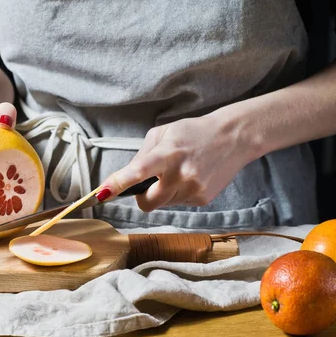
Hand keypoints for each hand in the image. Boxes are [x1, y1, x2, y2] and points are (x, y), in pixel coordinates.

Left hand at [96, 115, 253, 210]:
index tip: (102, 193)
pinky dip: (178, 193)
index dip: (119, 183)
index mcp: (168, 153)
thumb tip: (126, 175)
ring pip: (163, 204)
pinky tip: (191, 177)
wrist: (233, 138)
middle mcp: (181, 174)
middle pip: (147, 202)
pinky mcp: (203, 199)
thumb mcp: (163, 133)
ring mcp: (193, 189)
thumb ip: (142, 155)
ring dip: (162, 193)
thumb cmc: (193, 132)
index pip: (139, 171)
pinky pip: (178, 203)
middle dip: (142, 197)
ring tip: (178, 172)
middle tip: (149, 182)